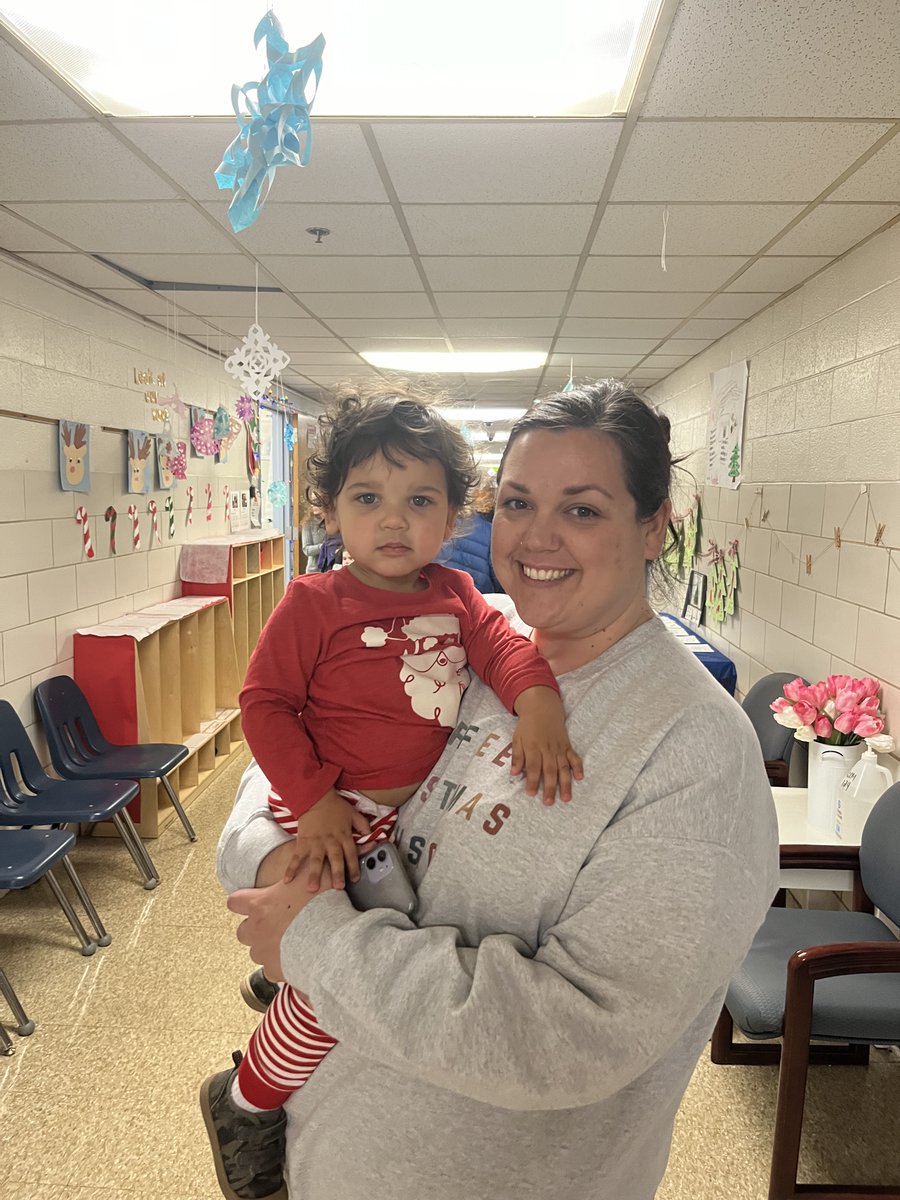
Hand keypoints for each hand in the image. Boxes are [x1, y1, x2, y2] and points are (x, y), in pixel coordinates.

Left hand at [228, 870, 330, 982]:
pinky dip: (281, 967)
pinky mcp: (274, 971)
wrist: (332, 936)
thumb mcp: (311, 873)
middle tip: (277, 925)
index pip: (235, 902)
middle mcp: (256, 929)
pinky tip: (296, 960)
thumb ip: (302, 868)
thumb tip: (305, 861)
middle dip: (256, 929)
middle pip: (242, 932)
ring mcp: (264, 952)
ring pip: (256, 953)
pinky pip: (271, 971)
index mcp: (259, 905)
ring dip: (268, 948)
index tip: (254, 903)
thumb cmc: (321, 901)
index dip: (243, 902)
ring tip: (290, 943)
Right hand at [283, 789, 370, 891]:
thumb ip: (363, 825)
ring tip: (312, 889)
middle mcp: (331, 841)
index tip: (355, 879)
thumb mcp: (353, 813)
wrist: (315, 797)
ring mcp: (316, 842)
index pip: (351, 853)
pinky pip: (297, 857)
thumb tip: (371, 835)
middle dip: (337, 873)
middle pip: (335, 858)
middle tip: (338, 887)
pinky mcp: (303, 841)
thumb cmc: (335, 806)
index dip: (354, 866)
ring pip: (316, 860)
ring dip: (314, 874)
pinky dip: (291, 868)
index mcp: (344, 835)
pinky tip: (287, 880)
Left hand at [511, 686, 583, 804]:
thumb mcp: (517, 739)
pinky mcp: (567, 746)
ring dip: (565, 783)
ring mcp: (559, 748)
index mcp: (533, 747)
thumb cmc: (527, 726)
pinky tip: (580, 777)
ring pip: (563, 767)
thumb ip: (517, 756)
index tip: (531, 794)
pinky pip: (574, 757)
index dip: (532, 781)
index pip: (533, 767)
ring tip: (566, 798)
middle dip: (550, 787)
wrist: (542, 709)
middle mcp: (547, 749)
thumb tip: (514, 773)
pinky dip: (578, 767)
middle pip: (549, 770)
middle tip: (549, 802)